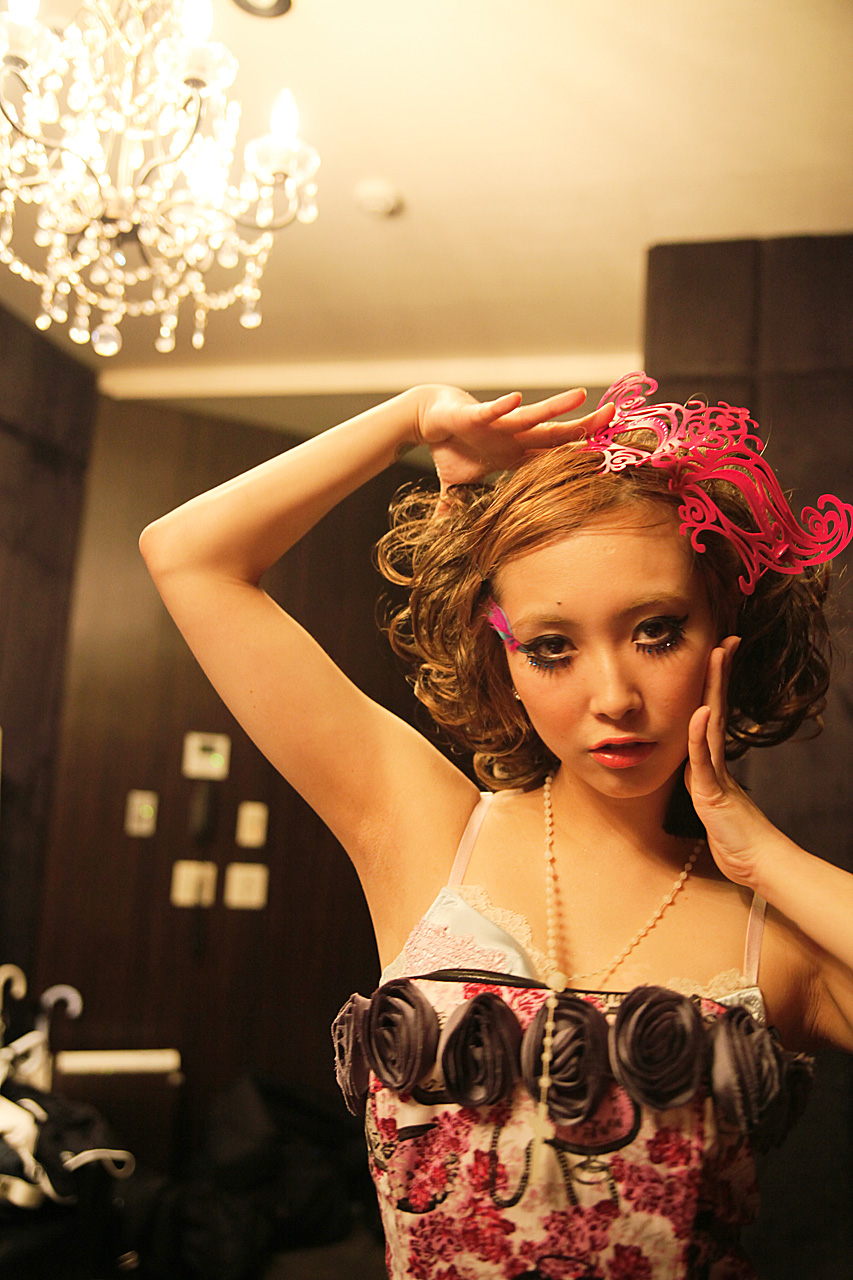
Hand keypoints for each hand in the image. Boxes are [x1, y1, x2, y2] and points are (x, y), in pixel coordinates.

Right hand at [414, 385, 615, 492]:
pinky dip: (502, 407)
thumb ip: (456, 507)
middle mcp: (513, 436)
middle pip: (555, 433)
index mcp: (515, 453)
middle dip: (584, 425)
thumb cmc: (450, 447)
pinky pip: (492, 412)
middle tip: (614, 415)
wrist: (429, 417)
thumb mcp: (456, 484)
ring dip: (555, 408)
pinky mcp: (475, 415)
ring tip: (580, 395)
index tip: (609, 454)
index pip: (553, 454)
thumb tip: (445, 536)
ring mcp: (497, 424)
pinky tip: (517, 399)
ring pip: (532, 416)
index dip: (579, 455)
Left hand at [684, 637, 778, 888]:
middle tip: (725, 641)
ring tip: (716, 657)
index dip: (713, 685)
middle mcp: (716, 762)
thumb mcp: (713, 804)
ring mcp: (716, 774)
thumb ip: (705, 783)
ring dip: (711, 690)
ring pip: (710, 724)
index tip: (719, 654)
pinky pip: (702, 760)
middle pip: (714, 708)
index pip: (711, 714)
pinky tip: (699, 710)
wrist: (757, 864)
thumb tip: (699, 768)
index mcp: (713, 762)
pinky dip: (698, 734)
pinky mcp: (712, 792)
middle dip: (718, 674)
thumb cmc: (735, 837)